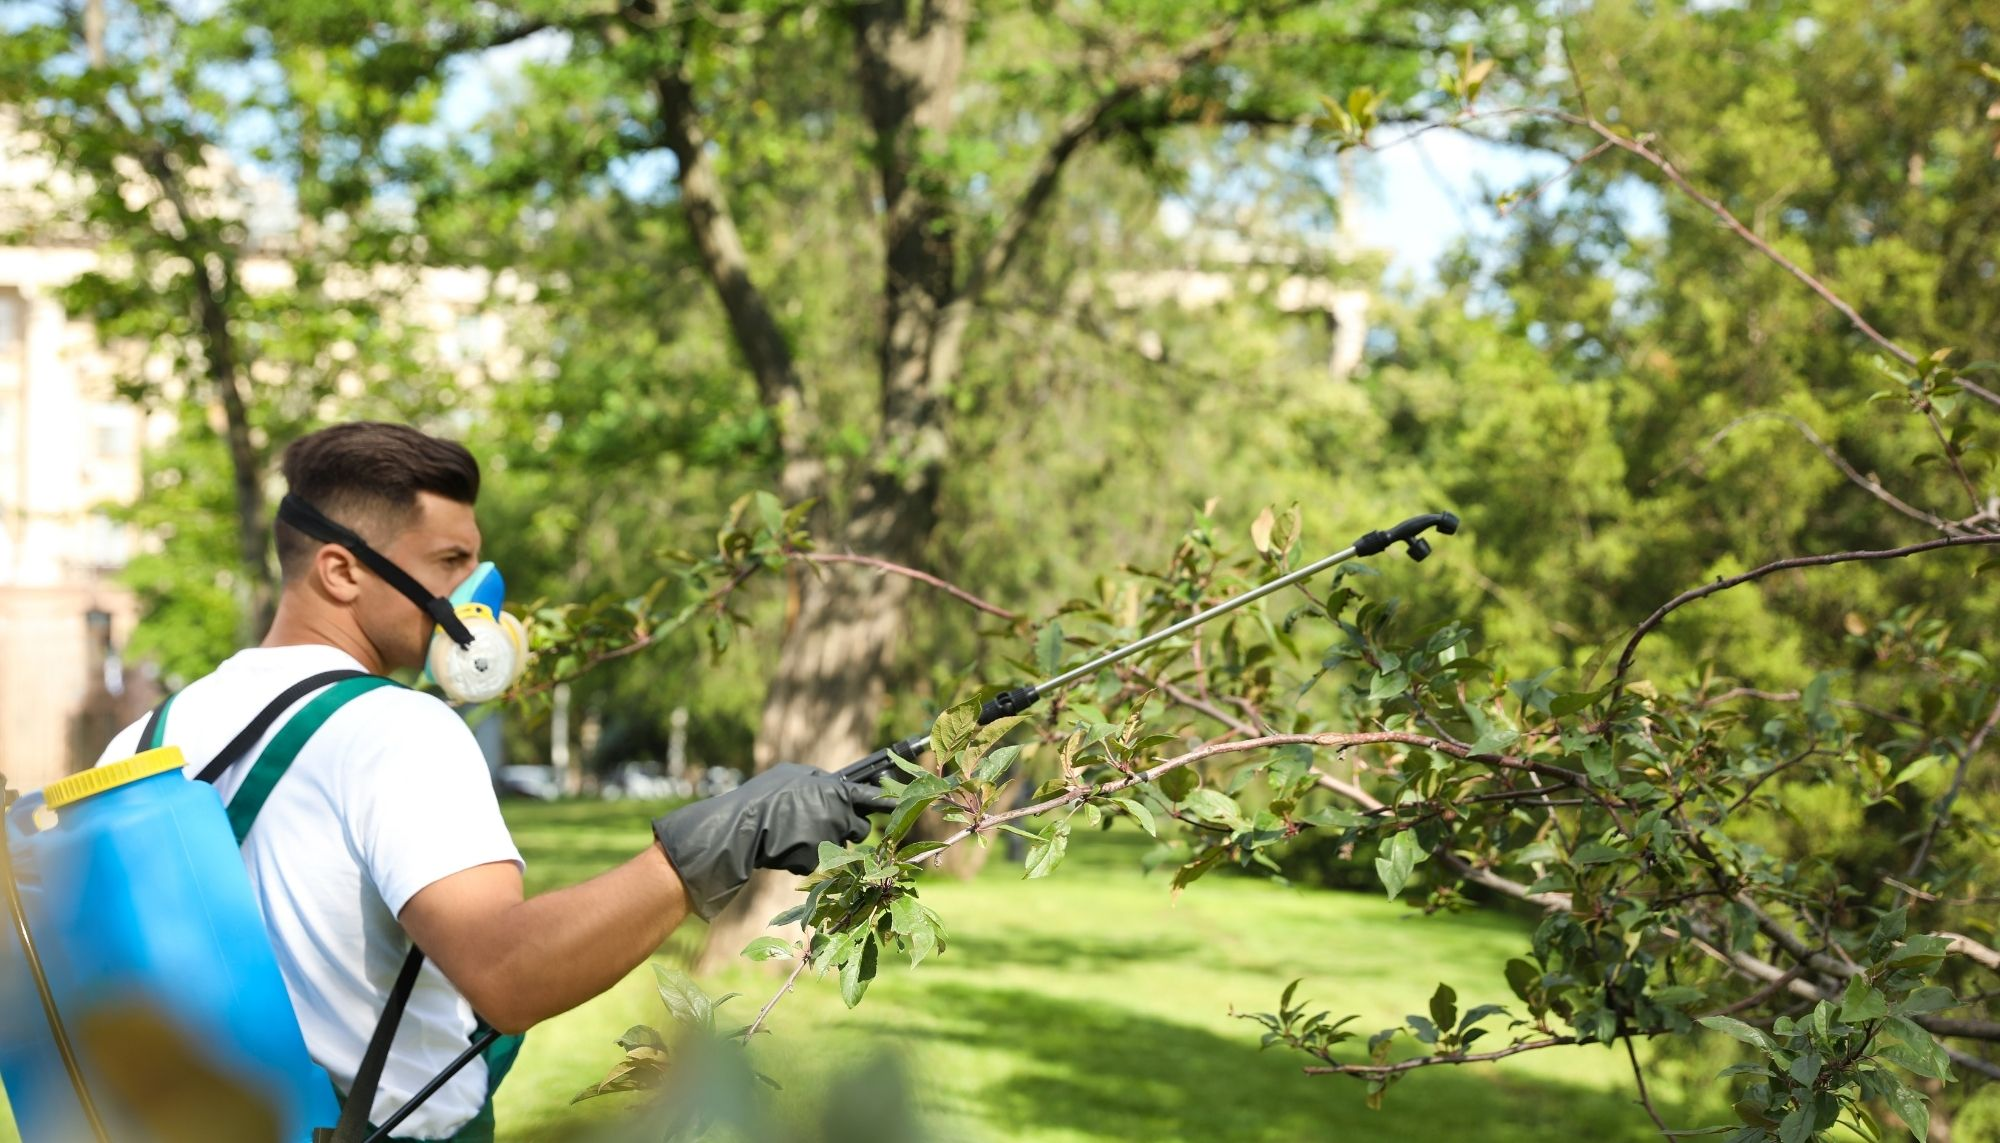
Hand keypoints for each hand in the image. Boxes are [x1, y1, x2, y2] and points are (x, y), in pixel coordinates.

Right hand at [652, 762, 894, 919]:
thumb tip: (830, 784)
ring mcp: (828, 841)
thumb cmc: (766, 795)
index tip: (906, 808)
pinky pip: (818, 860)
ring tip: (797, 832)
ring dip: (827, 841)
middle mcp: (838, 816)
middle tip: (820, 821)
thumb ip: (819, 781)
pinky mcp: (816, 861)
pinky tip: (786, 847)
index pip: (872, 798)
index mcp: (835, 792)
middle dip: (847, 827)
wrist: (743, 826)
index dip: (891, 804)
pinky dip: (805, 856)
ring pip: (841, 846)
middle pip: (859, 828)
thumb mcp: (793, 775)